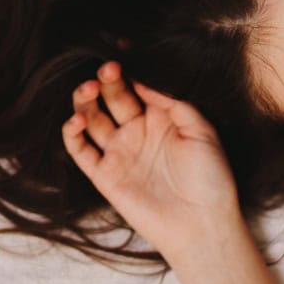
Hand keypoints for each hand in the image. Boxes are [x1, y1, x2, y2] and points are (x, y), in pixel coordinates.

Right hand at [62, 60, 244, 268]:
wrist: (202, 225)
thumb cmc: (211, 179)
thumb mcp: (202, 130)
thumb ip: (172, 102)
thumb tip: (144, 79)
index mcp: (160, 118)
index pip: (137, 87)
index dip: (128, 72)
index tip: (122, 58)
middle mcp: (137, 132)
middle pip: (112, 98)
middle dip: (106, 81)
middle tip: (106, 70)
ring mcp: (119, 152)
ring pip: (92, 118)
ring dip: (84, 101)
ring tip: (87, 89)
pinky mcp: (105, 175)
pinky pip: (80, 150)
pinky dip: (72, 134)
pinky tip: (77, 120)